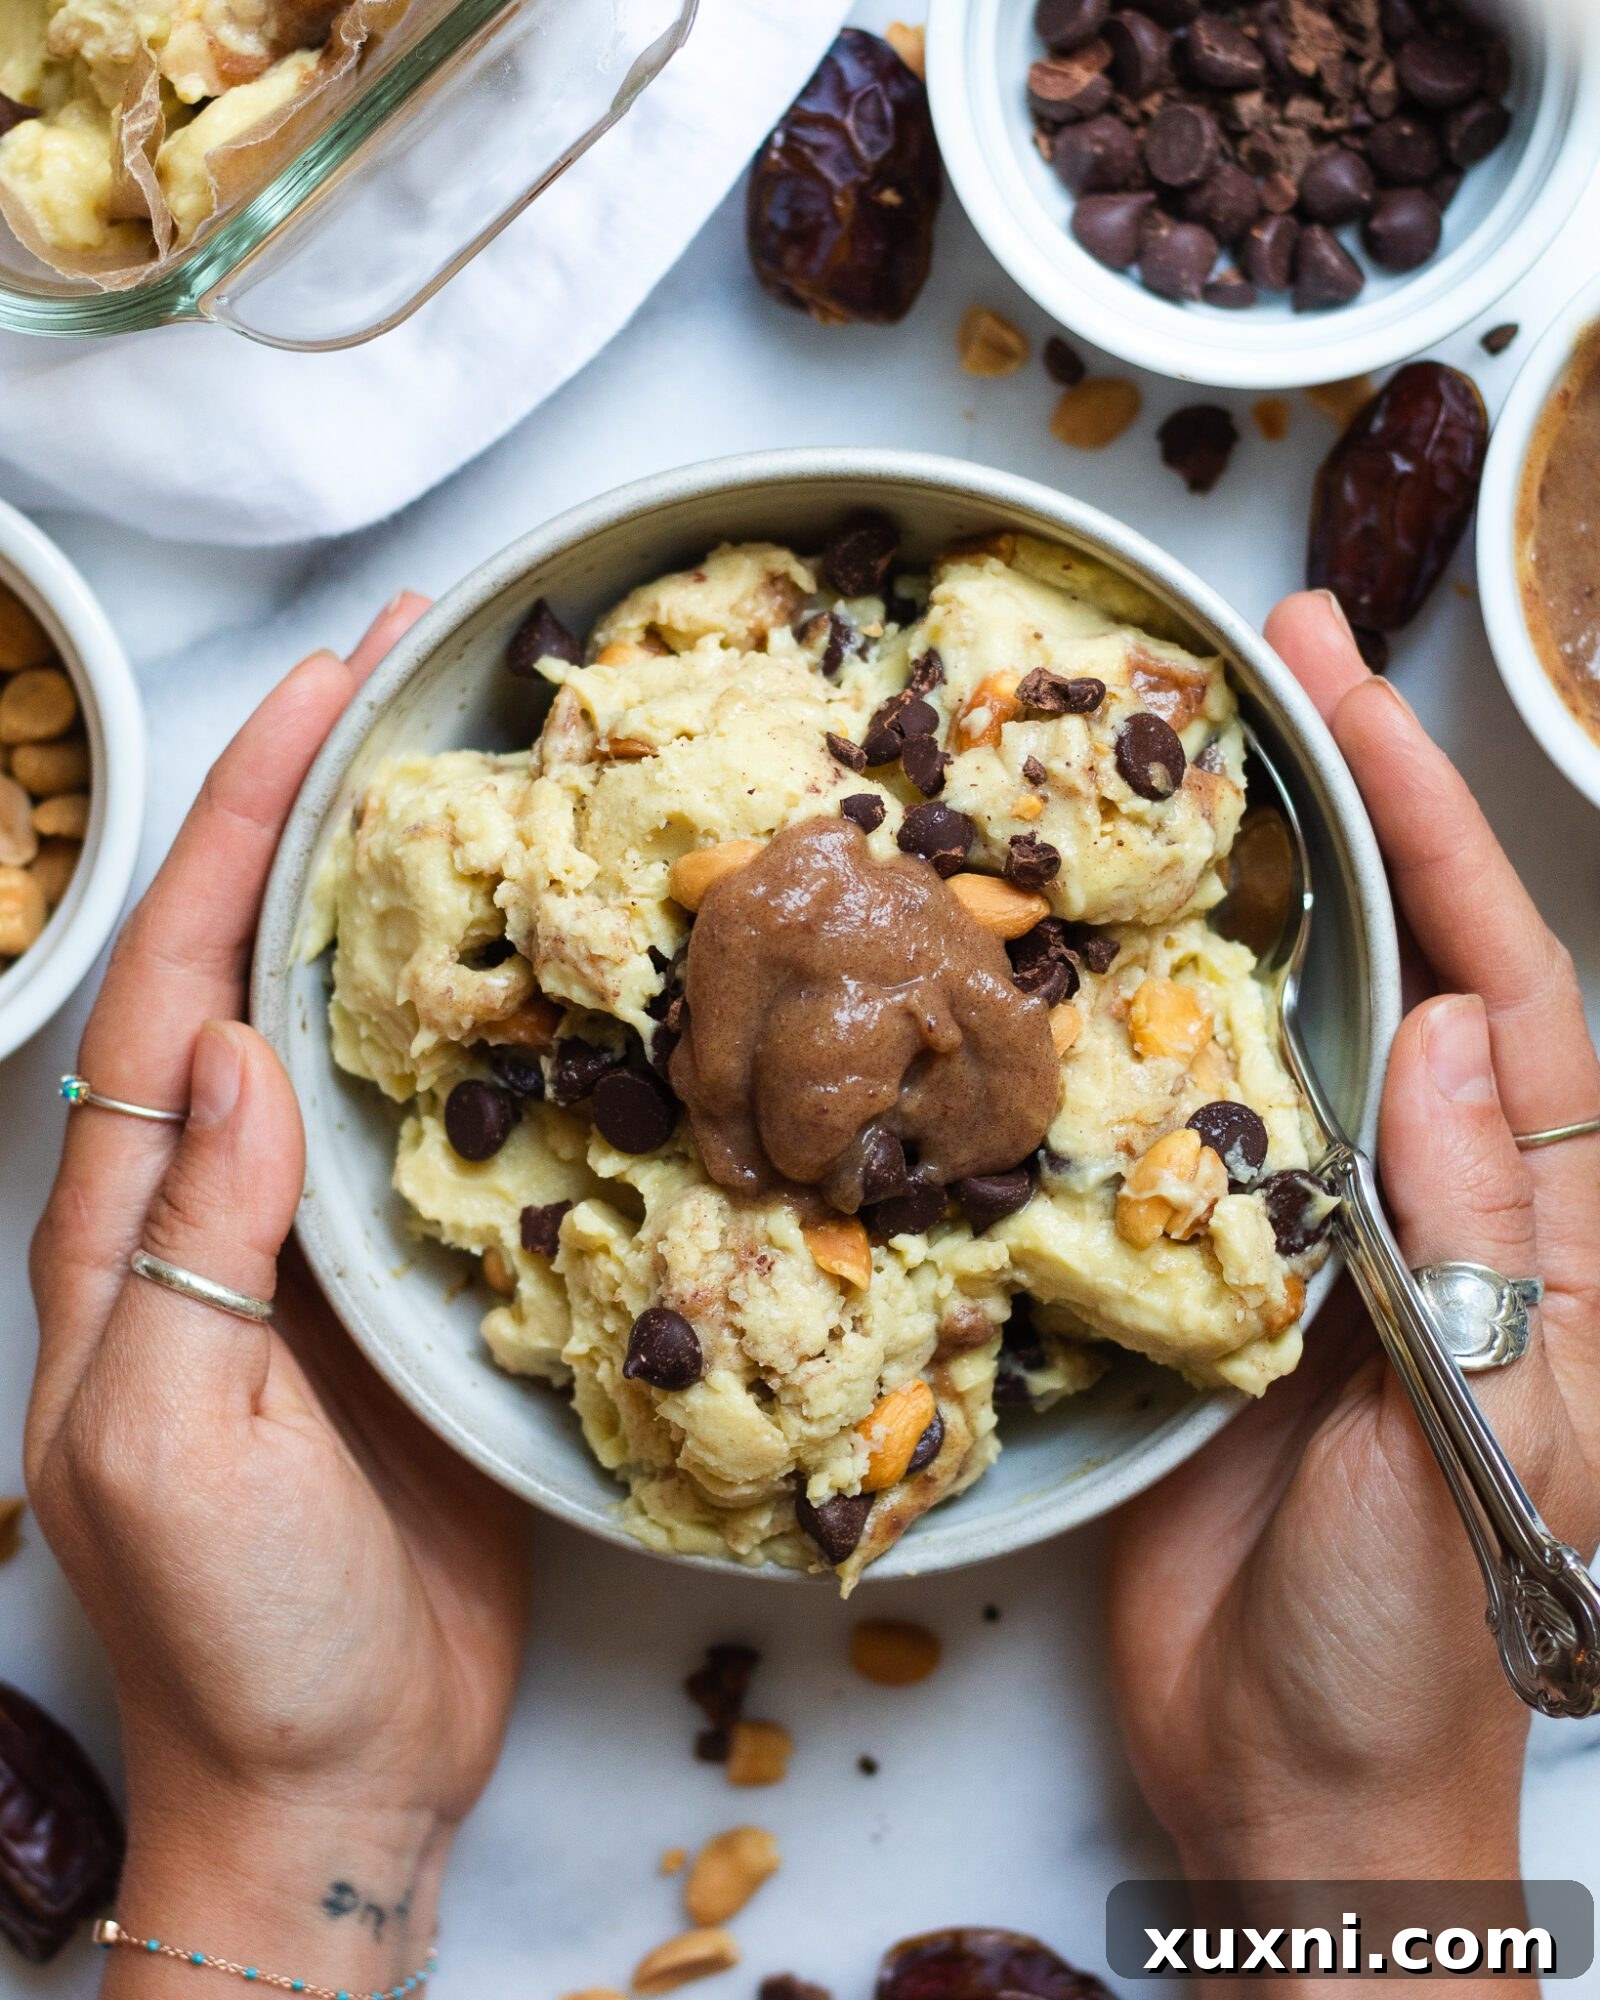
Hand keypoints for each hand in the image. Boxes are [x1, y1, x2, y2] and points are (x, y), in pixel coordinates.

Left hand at [25, 602, 530, 1994]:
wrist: (335, 1770)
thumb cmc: (231, 1632)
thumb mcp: (171, 1444)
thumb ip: (186, 1247)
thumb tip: (234, 1047)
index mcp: (133, 1220)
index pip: (180, 973)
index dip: (242, 821)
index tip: (323, 692)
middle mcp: (226, 1201)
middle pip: (265, 959)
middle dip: (322, 805)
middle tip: (416, 671)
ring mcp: (329, 1236)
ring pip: (365, 1022)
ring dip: (412, 892)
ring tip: (495, 775)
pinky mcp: (426, 1284)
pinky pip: (456, 1124)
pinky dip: (496, 1028)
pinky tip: (561, 973)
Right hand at [1109, 592, 1599, 1890]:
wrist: (1296, 1787)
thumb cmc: (1426, 1653)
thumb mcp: (1489, 1447)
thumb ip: (1479, 1250)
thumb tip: (1465, 1036)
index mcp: (1536, 1230)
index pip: (1500, 987)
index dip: (1434, 830)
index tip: (1352, 695)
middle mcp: (1422, 1200)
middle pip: (1395, 965)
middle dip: (1344, 808)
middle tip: (1263, 656)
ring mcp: (1301, 1236)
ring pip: (1273, 1030)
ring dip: (1230, 895)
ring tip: (1158, 764)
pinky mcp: (1193, 1287)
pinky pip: (1159, 1139)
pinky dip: (1120, 1041)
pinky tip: (1061, 967)